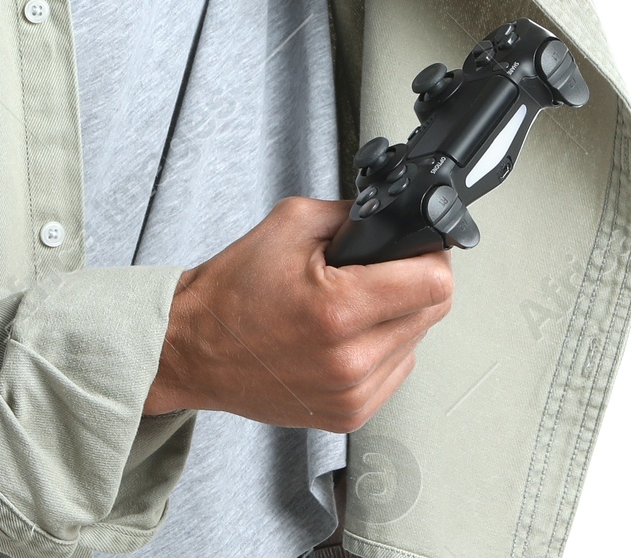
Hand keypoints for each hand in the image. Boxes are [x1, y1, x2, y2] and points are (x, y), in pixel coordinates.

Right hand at [144, 196, 453, 432]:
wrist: (195, 346)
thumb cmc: (232, 291)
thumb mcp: (291, 223)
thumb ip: (353, 215)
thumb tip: (396, 220)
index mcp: (338, 309)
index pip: (435, 283)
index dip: (429, 254)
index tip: (416, 248)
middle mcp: (350, 360)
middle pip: (433, 312)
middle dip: (411, 282)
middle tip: (376, 272)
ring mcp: (352, 395)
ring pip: (417, 343)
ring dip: (396, 318)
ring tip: (352, 304)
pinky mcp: (349, 415)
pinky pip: (395, 372)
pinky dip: (380, 349)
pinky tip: (346, 334)